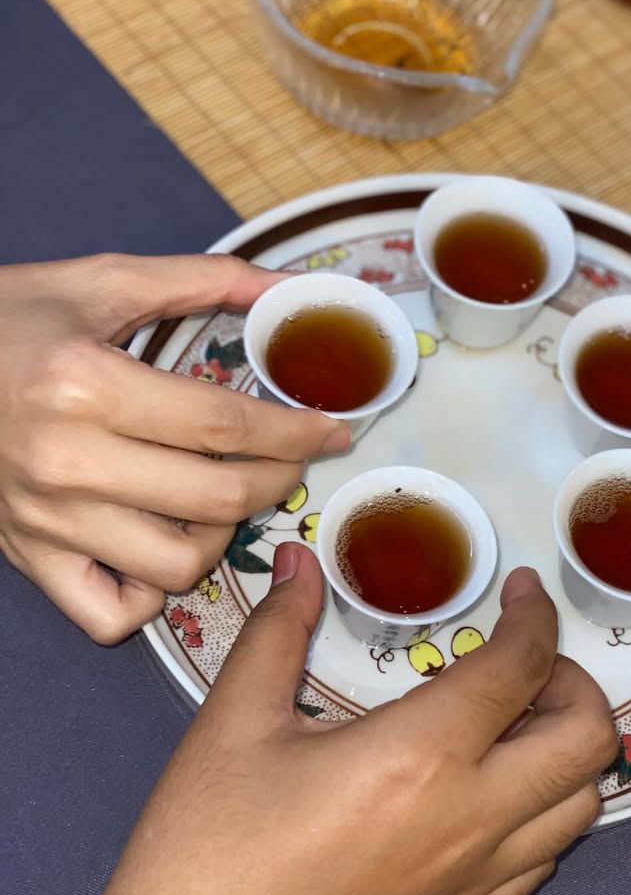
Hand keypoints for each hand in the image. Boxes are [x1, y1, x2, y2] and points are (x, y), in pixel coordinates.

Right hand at [0, 254, 349, 642]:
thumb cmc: (6, 320)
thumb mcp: (99, 282)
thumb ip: (202, 281)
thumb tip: (287, 288)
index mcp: (85, 386)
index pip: (225, 427)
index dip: (296, 432)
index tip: (334, 429)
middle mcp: (64, 462)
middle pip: (215, 500)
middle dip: (278, 481)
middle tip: (290, 459)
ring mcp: (44, 521)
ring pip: (176, 566)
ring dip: (222, 537)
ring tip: (220, 498)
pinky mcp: (28, 558)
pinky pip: (111, 614)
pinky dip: (151, 595)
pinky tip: (160, 549)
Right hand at [69, 544, 617, 894]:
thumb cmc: (205, 851)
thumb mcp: (232, 724)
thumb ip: (277, 630)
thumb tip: (298, 560)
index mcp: (419, 757)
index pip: (521, 668)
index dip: (534, 615)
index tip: (520, 593)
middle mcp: (471, 820)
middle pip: (588, 740)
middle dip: (574, 682)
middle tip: (521, 663)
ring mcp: (475, 883)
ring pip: (582, 807)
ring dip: (565, 752)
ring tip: (510, 726)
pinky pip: (543, 862)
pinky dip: (542, 813)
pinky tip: (489, 795)